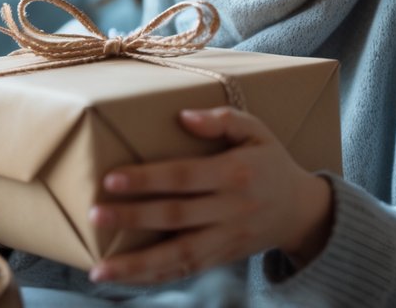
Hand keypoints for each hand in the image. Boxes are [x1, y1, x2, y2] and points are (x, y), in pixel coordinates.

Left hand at [87, 106, 332, 283]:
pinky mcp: (222, 258)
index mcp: (236, 173)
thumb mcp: (257, 130)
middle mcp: (231, 210)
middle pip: (175, 217)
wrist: (301, 210)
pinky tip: (123, 279)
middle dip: (132, 218)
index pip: (184, 177)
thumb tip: (184, 117)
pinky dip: (154, 278)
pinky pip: (185, 271)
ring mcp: (226, 239)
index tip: (112, 180)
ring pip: (178, 255)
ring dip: (136, 265)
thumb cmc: (270, 161)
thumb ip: (223, 120)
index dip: (148, 180)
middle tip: (95, 215)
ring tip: (99, 269)